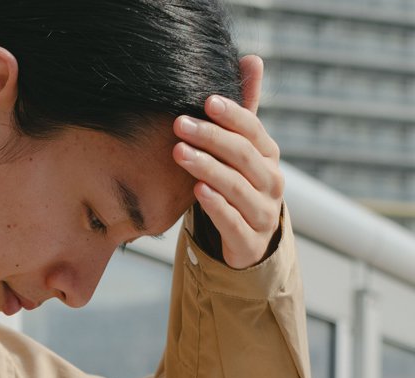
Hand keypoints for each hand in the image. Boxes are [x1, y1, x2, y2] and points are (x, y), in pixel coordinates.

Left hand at [172, 54, 284, 269]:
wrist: (248, 243)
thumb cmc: (238, 190)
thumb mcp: (240, 152)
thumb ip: (242, 114)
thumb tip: (252, 59)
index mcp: (269, 157)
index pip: (252, 130)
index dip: (232, 115)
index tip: (206, 102)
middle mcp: (272, 182)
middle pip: (242, 155)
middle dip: (211, 138)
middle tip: (180, 125)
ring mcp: (263, 212)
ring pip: (236, 187)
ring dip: (207, 168)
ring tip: (180, 153)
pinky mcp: (249, 241)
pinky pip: (233, 220)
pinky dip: (216, 205)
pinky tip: (198, 191)